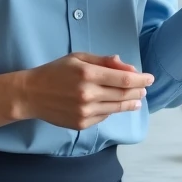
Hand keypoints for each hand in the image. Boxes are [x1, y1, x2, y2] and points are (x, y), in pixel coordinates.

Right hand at [15, 53, 153, 129]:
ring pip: (116, 108)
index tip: (150, 78)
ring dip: (130, 103)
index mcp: (87, 74)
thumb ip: (104, 61)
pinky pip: (104, 117)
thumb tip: (128, 66)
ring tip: (136, 100)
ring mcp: (85, 111)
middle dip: (138, 91)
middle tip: (145, 89)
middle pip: (123, 95)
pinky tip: (115, 105)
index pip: (124, 78)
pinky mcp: (82, 124)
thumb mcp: (78, 58)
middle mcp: (88, 94)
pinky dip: (112, 110)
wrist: (31, 94)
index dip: (140, 79)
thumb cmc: (55, 72)